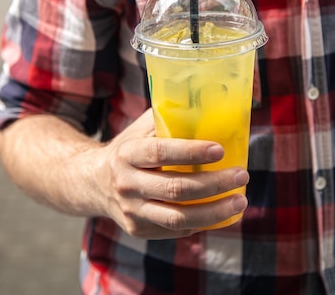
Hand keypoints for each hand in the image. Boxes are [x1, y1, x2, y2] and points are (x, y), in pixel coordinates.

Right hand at [89, 109, 248, 238]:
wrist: (93, 182)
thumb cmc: (130, 149)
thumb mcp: (140, 130)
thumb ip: (168, 119)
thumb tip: (211, 104)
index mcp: (127, 153)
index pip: (161, 152)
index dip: (191, 152)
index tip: (220, 150)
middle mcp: (126, 184)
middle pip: (176, 188)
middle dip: (214, 183)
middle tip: (241, 175)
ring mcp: (132, 211)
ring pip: (179, 217)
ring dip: (215, 211)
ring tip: (240, 201)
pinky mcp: (138, 229)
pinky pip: (176, 230)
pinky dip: (202, 222)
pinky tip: (222, 213)